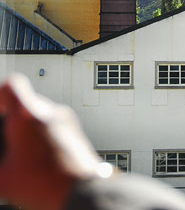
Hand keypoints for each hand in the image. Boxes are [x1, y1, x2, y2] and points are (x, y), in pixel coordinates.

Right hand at [0, 74, 102, 209]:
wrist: (83, 192)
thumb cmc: (45, 184)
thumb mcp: (2, 177)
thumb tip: (2, 159)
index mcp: (29, 116)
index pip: (11, 86)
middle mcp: (51, 112)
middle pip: (25, 102)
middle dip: (11, 119)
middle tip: (6, 138)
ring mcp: (66, 121)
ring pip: (39, 114)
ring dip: (26, 127)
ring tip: (18, 152)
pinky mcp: (75, 132)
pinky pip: (52, 123)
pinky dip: (39, 134)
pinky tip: (33, 155)